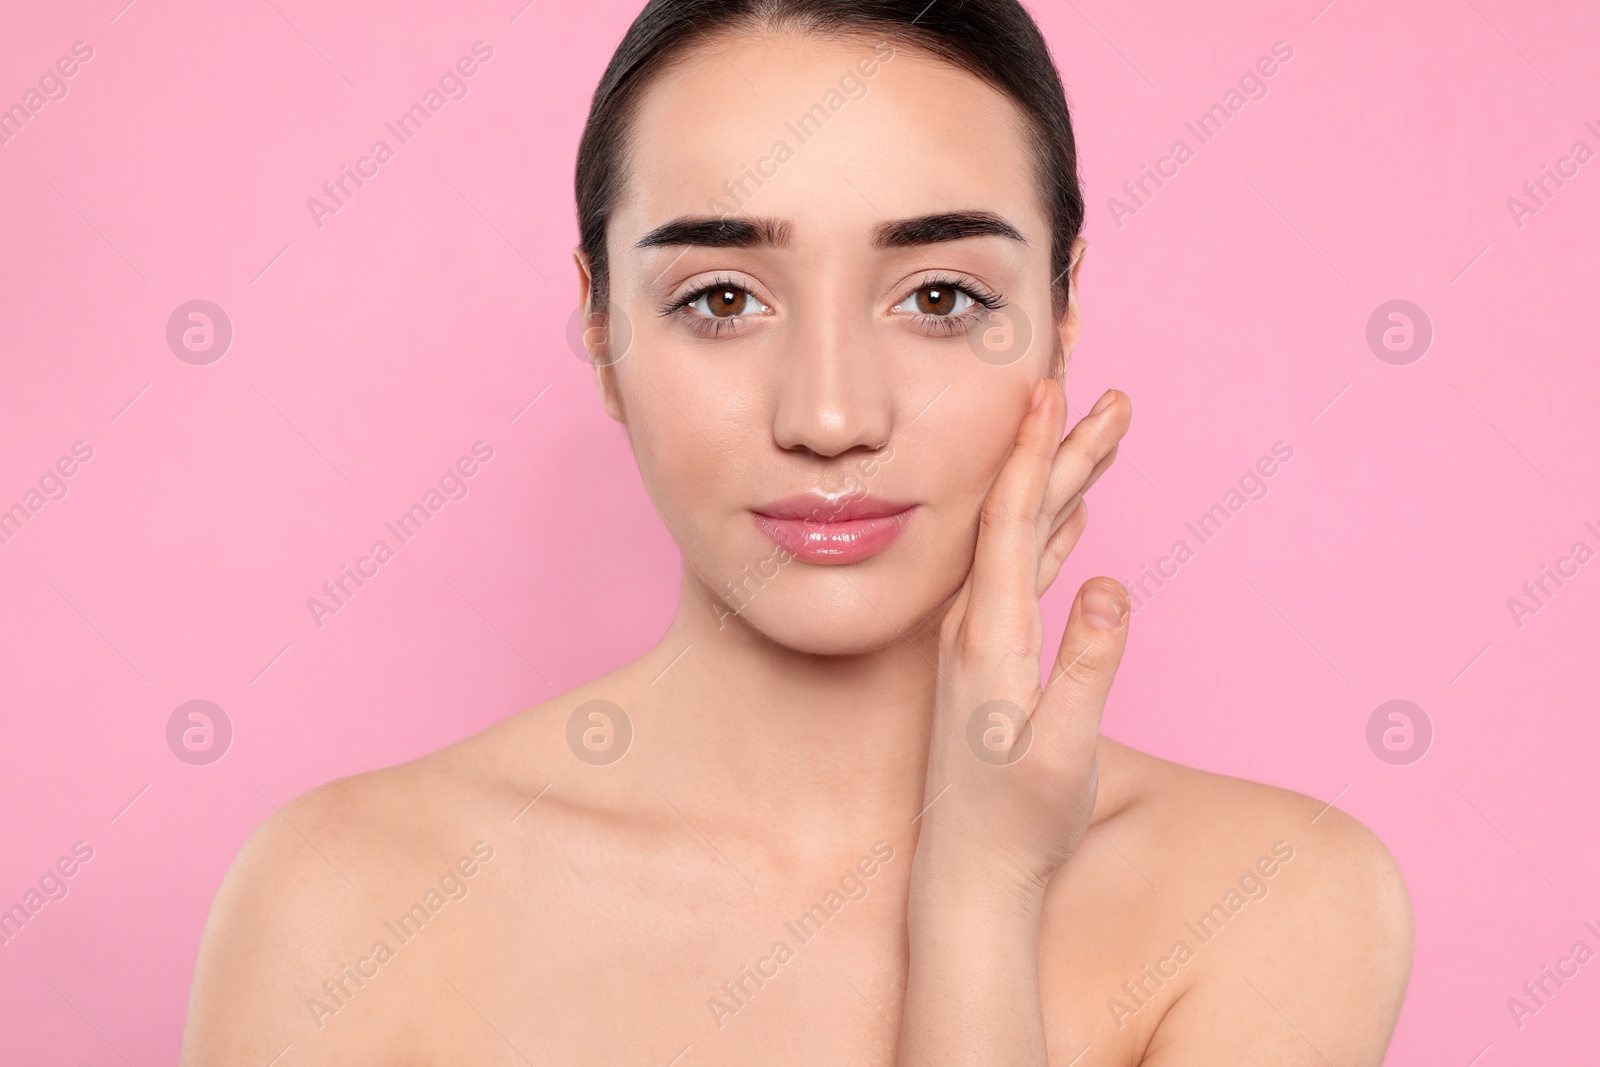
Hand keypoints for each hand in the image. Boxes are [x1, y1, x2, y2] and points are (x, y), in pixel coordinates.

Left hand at [913, 378, 1132, 907]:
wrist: (967, 875)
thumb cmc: (1017, 826)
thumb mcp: (1061, 756)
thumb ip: (1087, 670)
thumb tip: (1113, 587)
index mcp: (987, 635)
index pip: (1007, 520)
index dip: (1032, 451)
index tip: (1049, 387)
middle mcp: (974, 623)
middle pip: (1018, 512)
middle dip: (1061, 446)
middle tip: (1103, 390)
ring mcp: (981, 637)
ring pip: (1023, 536)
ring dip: (1060, 480)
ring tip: (1098, 431)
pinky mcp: (993, 656)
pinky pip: (1025, 571)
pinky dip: (1052, 530)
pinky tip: (1074, 513)